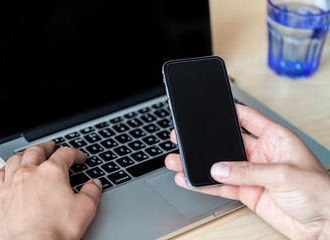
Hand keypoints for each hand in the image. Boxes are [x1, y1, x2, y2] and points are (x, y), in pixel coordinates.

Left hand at [0, 141, 101, 239]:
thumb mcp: (85, 209)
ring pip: (16, 159)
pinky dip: (5, 168)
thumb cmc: (55, 230)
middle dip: (47, 146)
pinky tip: (9, 170)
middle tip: (52, 146)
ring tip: (31, 154)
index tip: (80, 158)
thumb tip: (95, 184)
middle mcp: (30, 173)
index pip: (65, 154)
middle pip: (37, 150)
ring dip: (26, 153)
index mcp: (52, 172)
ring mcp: (12, 183)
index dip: (75, 153)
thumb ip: (92, 192)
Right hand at [165, 104, 329, 239]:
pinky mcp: (248, 193)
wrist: (324, 225)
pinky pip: (222, 186)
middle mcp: (262, 155)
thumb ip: (248, 171)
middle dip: (207, 141)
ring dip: (201, 165)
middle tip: (186, 137)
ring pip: (221, 167)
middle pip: (228, 144)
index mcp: (275, 139)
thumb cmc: (320, 192)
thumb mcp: (284, 174)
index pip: (249, 118)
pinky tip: (191, 180)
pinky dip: (205, 185)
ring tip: (179, 161)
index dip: (230, 112)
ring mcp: (253, 174)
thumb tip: (219, 169)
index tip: (211, 108)